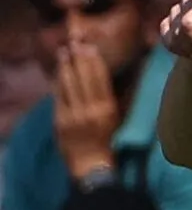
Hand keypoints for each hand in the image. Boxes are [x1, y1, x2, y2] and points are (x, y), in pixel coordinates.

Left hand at [52, 43, 118, 178]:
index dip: (94, 62)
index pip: (100, 79)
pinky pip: (58, 98)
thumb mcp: (116, 120)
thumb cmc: (109, 143)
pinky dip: (58, 84)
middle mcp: (91, 109)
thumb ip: (110, 101)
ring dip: (66, 67)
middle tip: (75, 44)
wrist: (92, 166)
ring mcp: (74, 115)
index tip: (90, 48)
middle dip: (78, 59)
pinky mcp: (60, 121)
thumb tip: (107, 81)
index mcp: (108, 109)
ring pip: (69, 85)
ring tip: (63, 53)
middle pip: (83, 78)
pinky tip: (58, 73)